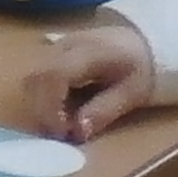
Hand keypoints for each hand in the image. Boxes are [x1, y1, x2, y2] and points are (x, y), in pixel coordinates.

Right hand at [25, 20, 155, 142]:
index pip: (54, 75)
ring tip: (61, 121)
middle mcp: (67, 45)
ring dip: (40, 104)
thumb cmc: (141, 69)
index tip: (63, 131)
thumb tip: (77, 133)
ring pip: (32, 77)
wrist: (145, 43)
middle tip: (61, 131)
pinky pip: (38, 75)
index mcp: (90, 51)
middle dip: (42, 110)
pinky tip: (61, 108)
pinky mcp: (54, 51)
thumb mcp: (132, 94)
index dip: (50, 107)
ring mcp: (58, 45)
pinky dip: (42, 96)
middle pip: (36, 77)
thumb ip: (104, 111)